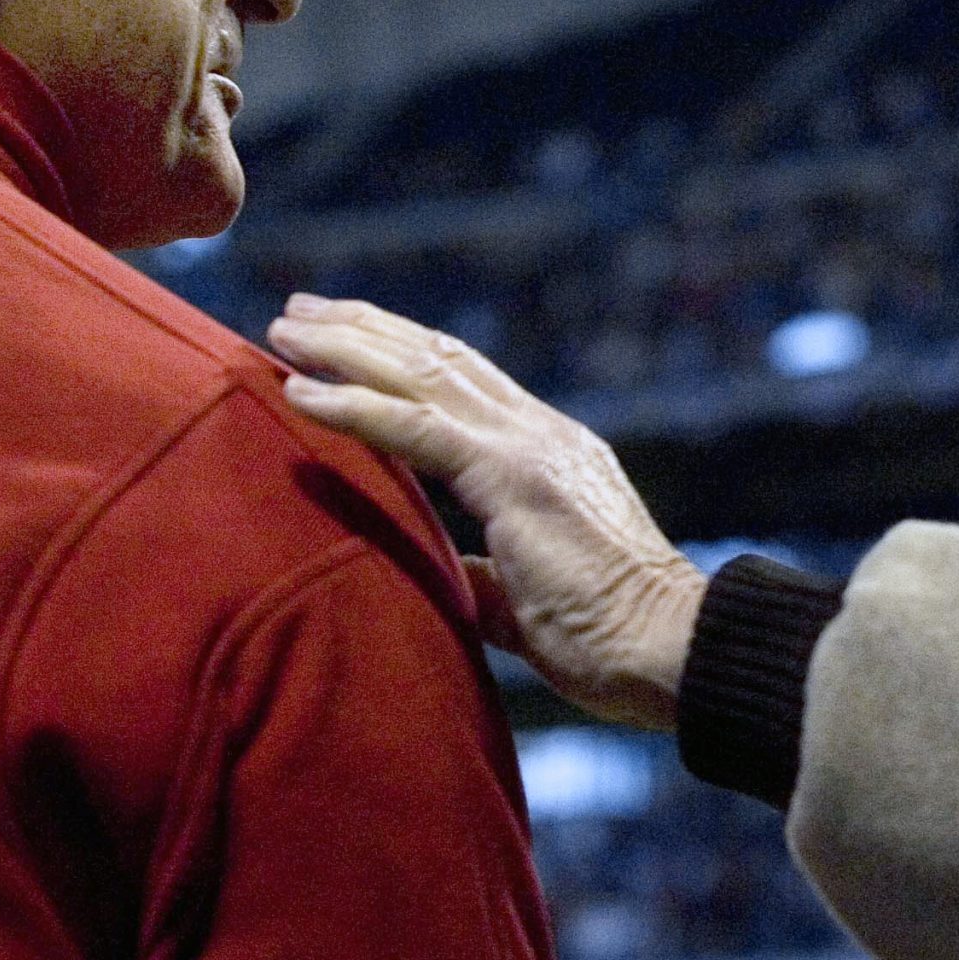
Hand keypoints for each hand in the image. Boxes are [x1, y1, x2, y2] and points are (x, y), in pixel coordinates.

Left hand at [265, 294, 703, 731]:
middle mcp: (542, 434)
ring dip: (347, 349)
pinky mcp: (514, 478)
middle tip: (298, 311)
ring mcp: (531, 448)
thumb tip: (451, 575)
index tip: (340, 341)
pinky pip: (416, 429)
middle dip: (366, 331)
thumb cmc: (611, 639)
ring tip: (286, 329)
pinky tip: (300, 392)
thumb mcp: (530, 596)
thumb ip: (486, 574)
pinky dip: (353, 407)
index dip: (400, 358)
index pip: (466, 385)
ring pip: (423, 374)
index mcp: (550, 455)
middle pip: (440, 359)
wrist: (672, 648)